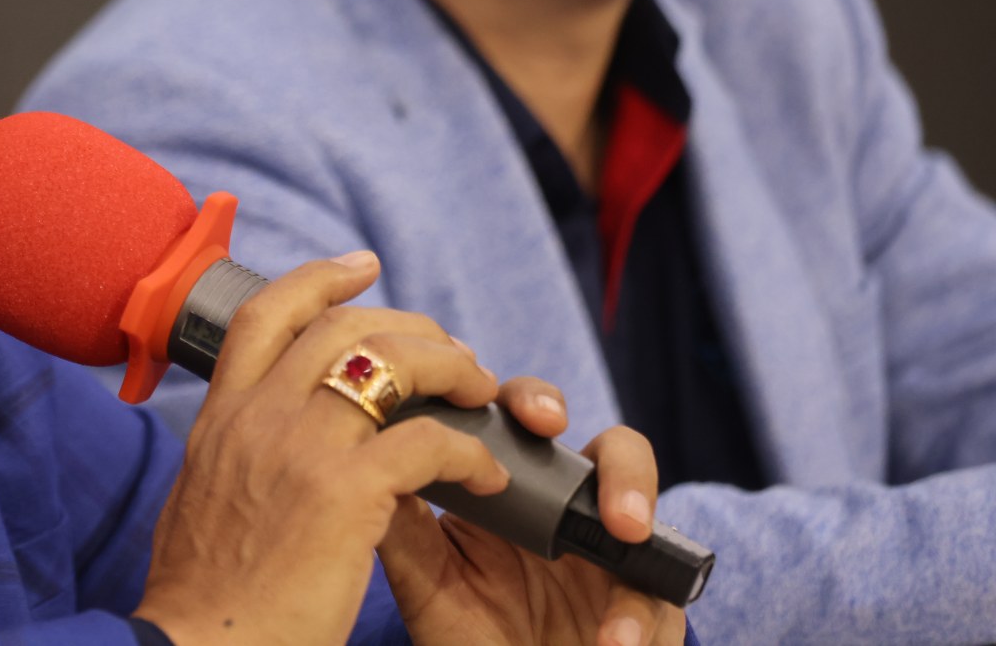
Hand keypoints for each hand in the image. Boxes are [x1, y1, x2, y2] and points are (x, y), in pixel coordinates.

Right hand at [133, 253, 510, 645]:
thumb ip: (231, 460)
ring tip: (482, 392)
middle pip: (341, 325)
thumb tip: (247, 452)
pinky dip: (470, 449)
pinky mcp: (343, 491)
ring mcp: (300, 447)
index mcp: (221, 418)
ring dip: (450, 367)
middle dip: (409, 324)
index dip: (319, 279)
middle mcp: (257, 416)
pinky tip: (486, 474)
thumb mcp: (199, 502)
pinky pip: (430, 441)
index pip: (266, 313)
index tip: (362, 267)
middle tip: (451, 347)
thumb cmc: (203, 601)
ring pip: (391, 361)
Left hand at [379, 378, 685, 645]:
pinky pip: (656, 597)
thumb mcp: (425, 582)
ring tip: (623, 530)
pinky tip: (613, 639)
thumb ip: (402, 522)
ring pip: (643, 496)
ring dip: (633, 495)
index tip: (510, 405)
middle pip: (596, 440)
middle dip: (585, 429)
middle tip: (551, 429)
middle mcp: (571, 509)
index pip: (520, 422)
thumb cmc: (465, 637)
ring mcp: (613, 553)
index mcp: (516, 491)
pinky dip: (636, 618)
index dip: (520, 402)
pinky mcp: (648, 606)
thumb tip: (368, 453)